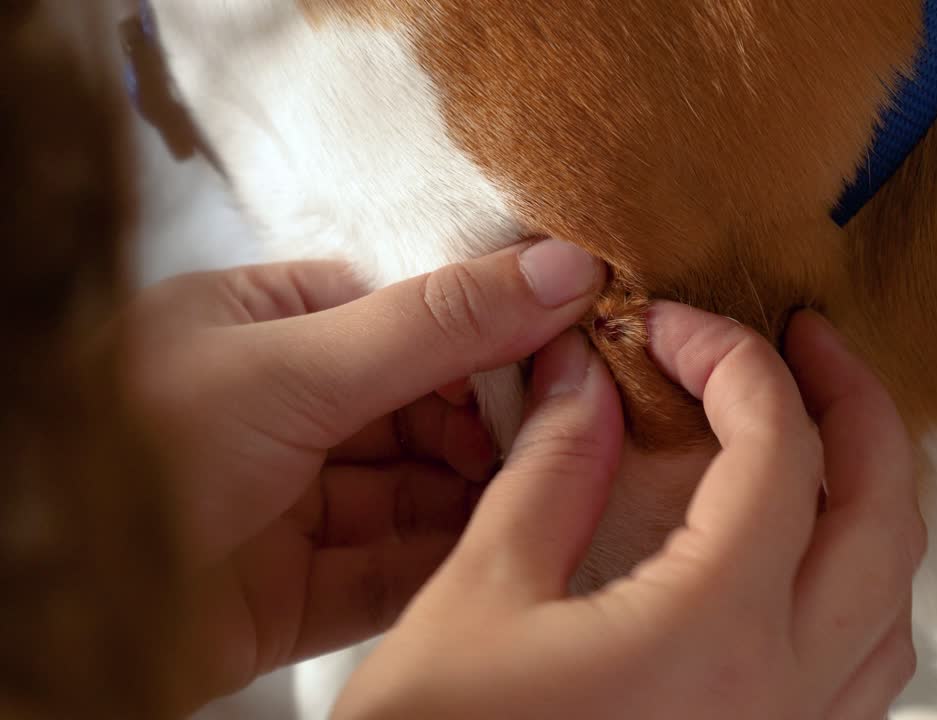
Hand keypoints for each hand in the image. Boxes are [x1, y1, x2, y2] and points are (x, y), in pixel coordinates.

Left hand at [123, 240, 604, 709]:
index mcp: (259, 330)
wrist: (50, 609)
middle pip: (420, 409)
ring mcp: (292, 505)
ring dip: (484, 494)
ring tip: (557, 486)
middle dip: (492, 421)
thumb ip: (433, 323)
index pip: (403, 316)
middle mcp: (281, 412)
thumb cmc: (134, 452)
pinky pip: (396, 569)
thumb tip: (560, 267)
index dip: (486, 330)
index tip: (569, 339)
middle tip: (576, 423)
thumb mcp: (291, 366)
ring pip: (418, 493)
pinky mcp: (299, 592)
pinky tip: (509, 548)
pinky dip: (451, 561)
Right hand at [334, 302, 924, 719]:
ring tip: (815, 434)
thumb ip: (547, 474)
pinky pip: (866, 668)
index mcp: (712, 638)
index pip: (778, 452)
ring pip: (894, 599)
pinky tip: (801, 558)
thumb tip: (583, 374)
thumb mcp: (475, 603)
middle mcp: (784, 698)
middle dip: (855, 404)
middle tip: (806, 341)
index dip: (732, 360)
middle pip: (883, 516)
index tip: (671, 325)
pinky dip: (858, 584)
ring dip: (871, 497)